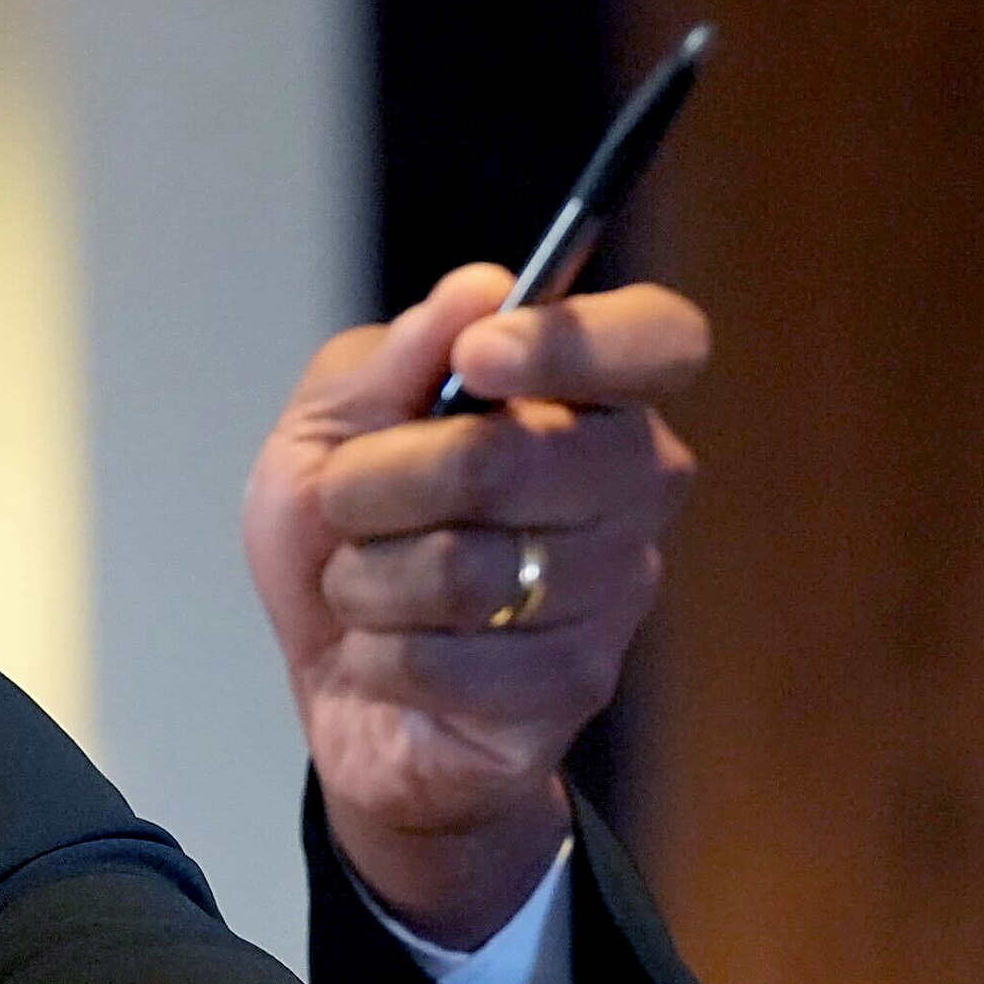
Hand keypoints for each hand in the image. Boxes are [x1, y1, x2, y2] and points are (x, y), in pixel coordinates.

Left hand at [245, 263, 706, 946]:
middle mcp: (633, 484)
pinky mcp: (577, 683)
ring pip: (468, 569)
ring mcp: (617, 586)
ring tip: (365, 587)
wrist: (347, 691)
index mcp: (591, 399)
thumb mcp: (323, 436)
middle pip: (514, 458)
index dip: (577, 340)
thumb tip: (476, 292)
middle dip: (381, 482)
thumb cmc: (348, 543)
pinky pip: (449, 661)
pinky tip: (388, 653)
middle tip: (346, 504)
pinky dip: (379, 656)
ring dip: (368, 579)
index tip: (480, 355)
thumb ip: (386, 363)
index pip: (660, 339)